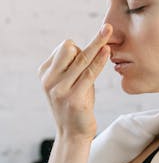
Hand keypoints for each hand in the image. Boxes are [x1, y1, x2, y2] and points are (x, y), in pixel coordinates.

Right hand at [39, 24, 111, 140]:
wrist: (73, 134)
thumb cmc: (76, 103)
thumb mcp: (70, 81)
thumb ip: (75, 65)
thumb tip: (96, 43)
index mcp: (45, 72)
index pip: (64, 47)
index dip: (79, 50)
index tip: (85, 61)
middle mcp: (49, 80)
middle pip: (69, 48)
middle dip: (86, 47)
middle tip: (98, 55)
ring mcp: (60, 89)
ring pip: (82, 58)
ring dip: (98, 43)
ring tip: (108, 29)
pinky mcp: (74, 98)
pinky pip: (90, 72)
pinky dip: (100, 60)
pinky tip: (107, 50)